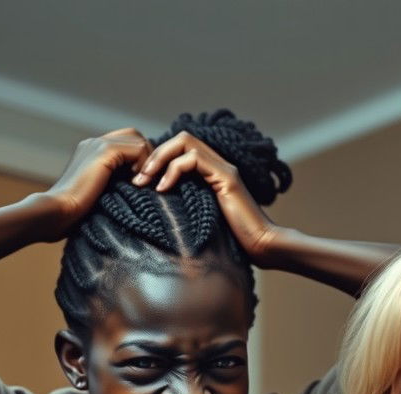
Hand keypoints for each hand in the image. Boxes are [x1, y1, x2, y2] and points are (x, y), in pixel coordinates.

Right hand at [42, 128, 152, 238]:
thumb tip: (135, 189)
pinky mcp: (105, 151)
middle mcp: (95, 142)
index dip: (139, 161)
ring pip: (139, 140)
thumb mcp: (98, 196)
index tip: (141, 185)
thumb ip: (113, 185)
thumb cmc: (75, 214)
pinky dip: (144, 166)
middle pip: (135, 136)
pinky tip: (138, 184)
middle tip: (147, 183)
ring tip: (142, 185)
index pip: (126, 143)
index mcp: (91, 152)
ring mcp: (98, 144)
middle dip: (147, 158)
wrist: (59, 211)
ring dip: (147, 163)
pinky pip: (138, 149)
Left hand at [131, 132, 280, 265]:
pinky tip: (163, 189)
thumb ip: (187, 208)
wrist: (263, 247)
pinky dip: (173, 170)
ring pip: (185, 142)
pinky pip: (194, 159)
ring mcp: (224, 169)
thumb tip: (160, 213)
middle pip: (181, 139)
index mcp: (212, 173)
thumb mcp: (202, 221)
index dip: (157, 160)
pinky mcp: (226, 178)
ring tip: (144, 181)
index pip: (181, 149)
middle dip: (154, 155)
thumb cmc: (236, 242)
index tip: (141, 181)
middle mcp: (219, 165)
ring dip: (159, 159)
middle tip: (137, 178)